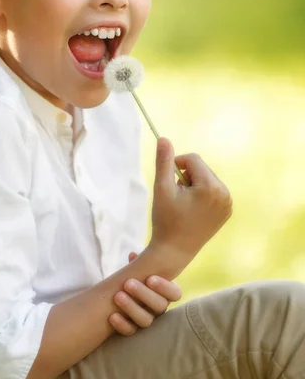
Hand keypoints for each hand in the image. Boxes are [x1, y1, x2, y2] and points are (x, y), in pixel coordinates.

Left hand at [108, 252, 181, 335]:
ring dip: (131, 307)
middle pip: (159, 306)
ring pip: (146, 320)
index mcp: (165, 292)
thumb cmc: (131, 277)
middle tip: (127, 283)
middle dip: (143, 294)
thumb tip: (132, 255)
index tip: (149, 278)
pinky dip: (122, 324)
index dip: (164, 287)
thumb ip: (138, 263)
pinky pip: (131, 332)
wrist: (115, 296)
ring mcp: (147, 320)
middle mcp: (159, 308)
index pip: (175, 293)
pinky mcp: (133, 331)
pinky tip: (112, 315)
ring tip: (117, 295)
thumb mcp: (135, 269)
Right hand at [151, 138, 231, 270]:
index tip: (168, 180)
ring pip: (206, 178)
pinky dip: (201, 194)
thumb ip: (164, 162)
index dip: (177, 165)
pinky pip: (212, 190)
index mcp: (211, 187)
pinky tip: (192, 210)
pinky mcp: (227, 211)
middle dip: (186, 176)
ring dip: (193, 184)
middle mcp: (224, 193)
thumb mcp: (162, 188)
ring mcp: (228, 203)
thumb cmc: (165, 220)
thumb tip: (164, 138)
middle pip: (201, 168)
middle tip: (176, 196)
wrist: (174, 251)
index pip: (193, 159)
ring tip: (184, 204)